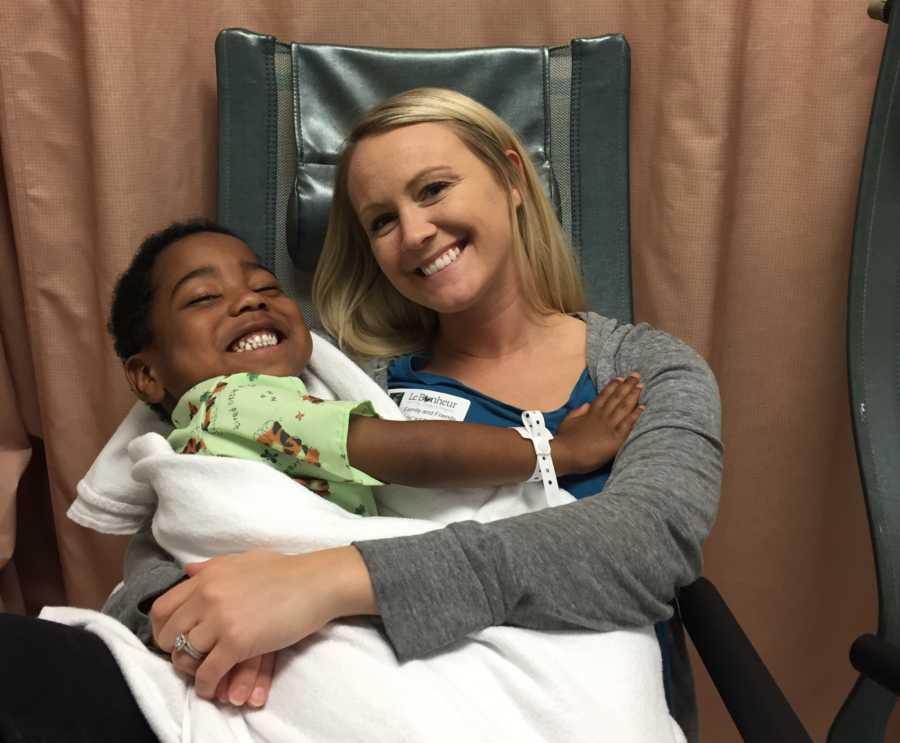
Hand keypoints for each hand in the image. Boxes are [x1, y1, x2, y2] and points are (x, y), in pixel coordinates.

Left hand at [151, 546, 376, 698]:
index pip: (162, 607)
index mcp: (207, 577)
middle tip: (187, 658)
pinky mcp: (238, 642)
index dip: (161, 628)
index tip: (172, 638)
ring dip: (190, 669)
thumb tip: (188, 571)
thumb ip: (213, 567)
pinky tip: (213, 687)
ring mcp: (222, 620)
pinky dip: (206, 684)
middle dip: (173, 650)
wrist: (316, 583)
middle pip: (168, 633)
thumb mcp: (243, 560)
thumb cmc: (286, 570)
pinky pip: (208, 671)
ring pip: (185, 654)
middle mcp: (208, 596)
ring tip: (201, 674)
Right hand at [553, 373, 644, 473]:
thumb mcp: (568, 422)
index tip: (621, 378)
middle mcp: (601, 416)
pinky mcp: (615, 439)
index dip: (613, 386)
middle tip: (636, 376)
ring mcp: (609, 426)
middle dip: (627, 385)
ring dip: (633, 396)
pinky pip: (627, 424)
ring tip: (641, 386)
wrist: (565, 454)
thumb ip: (578, 412)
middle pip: (616, 397)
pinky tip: (642, 407)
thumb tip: (587, 404)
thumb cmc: (564, 441)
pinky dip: (635, 415)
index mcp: (590, 413)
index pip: (604, 396)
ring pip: (623, 407)